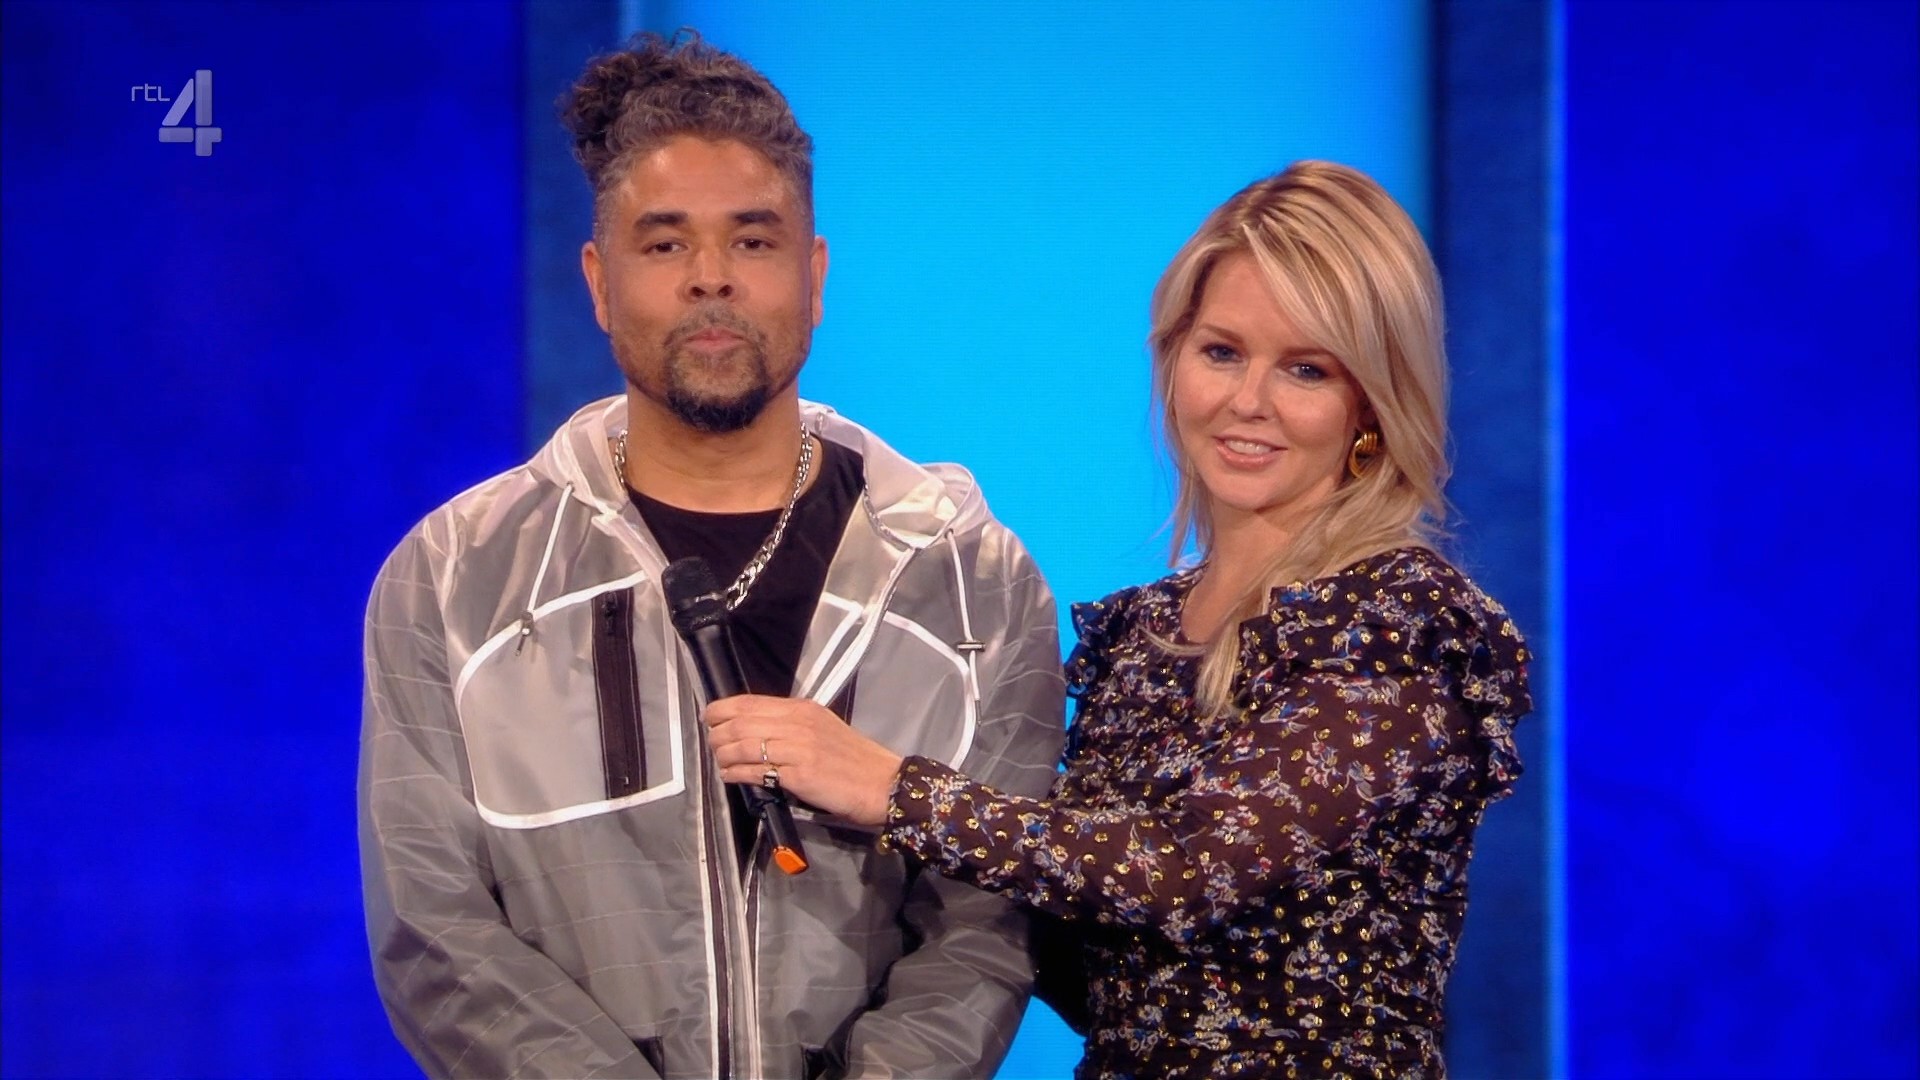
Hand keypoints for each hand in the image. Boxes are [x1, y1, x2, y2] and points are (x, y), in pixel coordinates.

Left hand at [703, 695, 902, 826]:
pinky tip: (730, 776)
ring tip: (719, 762)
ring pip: (742, 744)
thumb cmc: (854, 761)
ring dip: (722, 754)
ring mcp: (797, 747)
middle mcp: (797, 722)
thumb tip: (757, 732)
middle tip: (712, 744)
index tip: (710, 719)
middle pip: (740, 722)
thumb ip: (792, 727)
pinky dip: (735, 773)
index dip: (721, 709)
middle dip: (716, 733)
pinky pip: (755, 770)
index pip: (749, 702)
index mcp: (803, 708)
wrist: (884, 784)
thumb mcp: (823, 730)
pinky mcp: (798, 773)